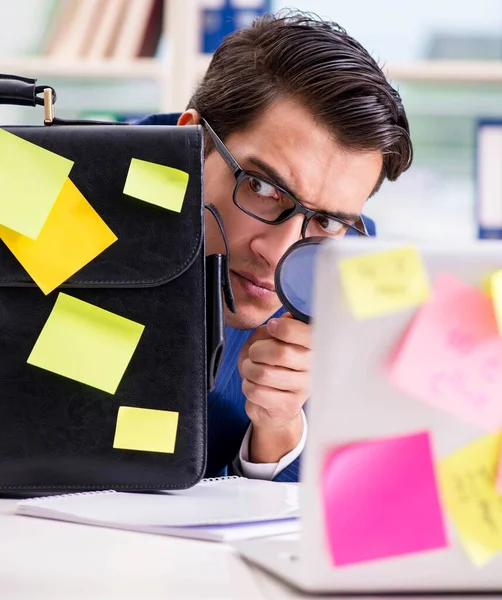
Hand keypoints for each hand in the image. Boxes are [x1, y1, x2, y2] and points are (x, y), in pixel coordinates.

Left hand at [238, 314, 310, 462]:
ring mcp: (303, 388)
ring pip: (263, 373)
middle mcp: (315, 368)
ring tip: (251, 369)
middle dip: (257, 350)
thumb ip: (280, 326)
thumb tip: (280, 323)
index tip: (272, 328)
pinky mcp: (289, 405)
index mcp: (316, 347)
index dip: (284, 328)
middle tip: (254, 353)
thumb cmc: (274, 365)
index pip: (307, 333)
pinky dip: (247, 386)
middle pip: (280, 353)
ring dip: (249, 369)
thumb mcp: (275, 339)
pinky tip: (254, 385)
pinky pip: (256, 391)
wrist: (276, 404)